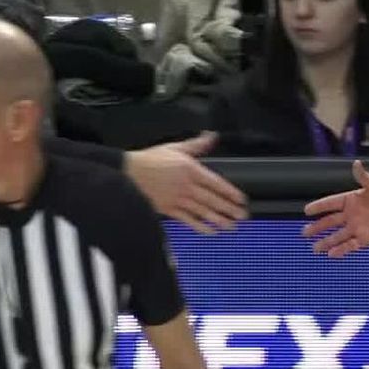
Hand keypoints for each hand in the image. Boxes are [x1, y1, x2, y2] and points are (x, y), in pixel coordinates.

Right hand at [125, 132, 247, 233]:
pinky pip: (188, 220)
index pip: (216, 183)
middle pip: (212, 199)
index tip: (241, 199)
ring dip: (219, 220)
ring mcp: (177, 199)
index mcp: (190, 170)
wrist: (126, 173)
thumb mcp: (175, 148)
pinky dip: (200, 227)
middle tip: (242, 216)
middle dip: (229, 209)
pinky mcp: (168, 210)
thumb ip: (196, 144)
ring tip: (231, 226)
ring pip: (203, 212)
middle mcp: (186, 186)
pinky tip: (210, 231)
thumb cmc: (149, 160)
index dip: (230, 192)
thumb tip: (211, 136)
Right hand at [303, 160, 368, 257]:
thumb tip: (356, 163)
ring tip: (314, 249)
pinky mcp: (365, 238)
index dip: (319, 206)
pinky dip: (341, 250)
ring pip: (338, 236)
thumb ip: (363, 176)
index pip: (331, 203)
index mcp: (351, 200)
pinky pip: (350, 245)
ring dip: (326, 242)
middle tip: (305, 232)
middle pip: (330, 222)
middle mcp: (351, 214)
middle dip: (317, 227)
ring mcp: (357, 227)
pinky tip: (331, 254)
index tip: (307, 210)